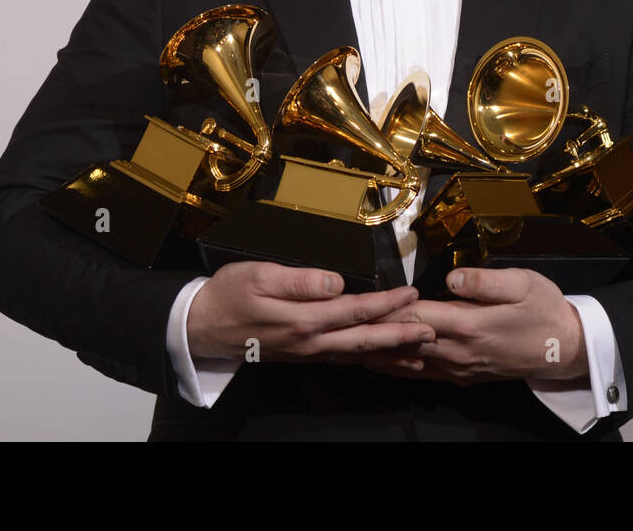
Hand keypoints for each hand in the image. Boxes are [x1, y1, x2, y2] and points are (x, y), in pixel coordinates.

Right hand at [186, 261, 434, 363]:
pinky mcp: (302, 353)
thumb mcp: (258, 276)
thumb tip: (336, 282)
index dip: (386, 303)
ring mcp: (307, 351)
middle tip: (433, 332)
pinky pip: (342, 357)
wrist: (200, 326)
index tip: (412, 294)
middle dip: (400, 335)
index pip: (355, 310)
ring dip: (389, 351)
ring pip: (356, 353)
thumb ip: (300, 281)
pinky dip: (367, 356)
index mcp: (304, 319)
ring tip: (418, 351)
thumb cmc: (228, 294)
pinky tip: (379, 355)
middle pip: (364, 339)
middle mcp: (310, 341)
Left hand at [362, 268, 588, 383]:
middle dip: (372, 335)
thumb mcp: (523, 284)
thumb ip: (485, 281)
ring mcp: (461, 367)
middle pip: (405, 342)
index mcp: (470, 324)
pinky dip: (399, 368)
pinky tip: (382, 364)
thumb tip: (451, 276)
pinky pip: (425, 374)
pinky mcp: (466, 375)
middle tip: (337, 329)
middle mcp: (460, 351)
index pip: (416, 316)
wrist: (567, 348)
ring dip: (379, 355)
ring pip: (411, 363)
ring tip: (346, 349)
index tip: (359, 304)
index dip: (386, 310)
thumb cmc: (545, 309)